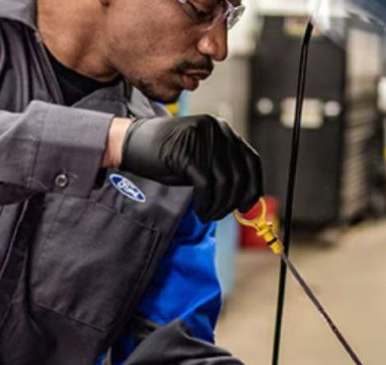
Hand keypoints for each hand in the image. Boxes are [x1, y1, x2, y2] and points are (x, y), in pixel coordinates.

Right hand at [119, 115, 262, 221]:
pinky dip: (206, 203)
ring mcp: (203, 139)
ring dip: (219, 206)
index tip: (246, 206)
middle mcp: (217, 129)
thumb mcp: (199, 158)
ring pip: (225, 182)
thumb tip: (244, 197)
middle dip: (232, 201)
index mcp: (222, 129)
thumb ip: (222, 170)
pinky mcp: (187, 152)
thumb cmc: (165, 155)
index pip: (251, 160)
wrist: (131, 143)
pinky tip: (201, 210)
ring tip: (209, 214)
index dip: (253, 186)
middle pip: (240, 174)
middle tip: (220, 214)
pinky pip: (206, 185)